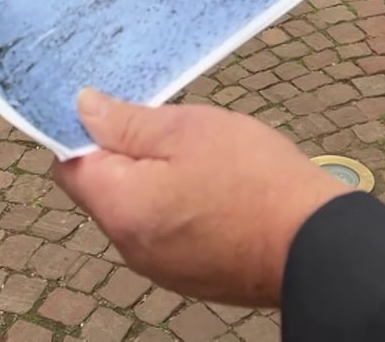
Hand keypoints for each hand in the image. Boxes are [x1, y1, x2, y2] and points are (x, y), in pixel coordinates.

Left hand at [50, 89, 351, 306]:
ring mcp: (159, 267)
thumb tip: (82, 108)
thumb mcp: (188, 130)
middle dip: (126, 155)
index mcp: (119, 208)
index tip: (119, 110)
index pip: (68, 165)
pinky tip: (216, 191)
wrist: (315, 244)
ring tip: (202, 159)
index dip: (85, 132)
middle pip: (103, 190)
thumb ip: (127, 121)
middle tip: (173, 129)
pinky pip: (165, 232)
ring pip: (136, 211)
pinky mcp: (189, 275)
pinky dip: (178, 208)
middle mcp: (128, 246)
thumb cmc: (254, 179)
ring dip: (155, 181)